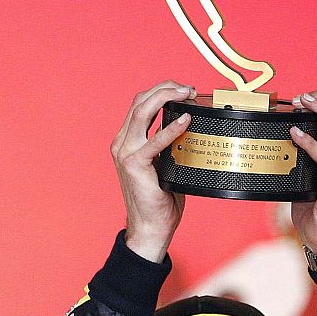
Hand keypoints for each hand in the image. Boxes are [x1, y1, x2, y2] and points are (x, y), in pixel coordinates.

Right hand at [112, 82, 194, 262]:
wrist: (151, 227)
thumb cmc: (161, 199)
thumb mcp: (165, 165)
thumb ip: (171, 145)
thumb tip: (195, 128)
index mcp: (127, 140)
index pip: (140, 103)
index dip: (162, 90)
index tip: (185, 90)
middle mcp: (122, 143)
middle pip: (140, 101)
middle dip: (165, 87)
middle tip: (189, 88)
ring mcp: (125, 152)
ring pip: (142, 111)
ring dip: (166, 97)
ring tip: (187, 93)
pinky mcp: (134, 164)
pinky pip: (154, 140)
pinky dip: (171, 128)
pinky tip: (186, 120)